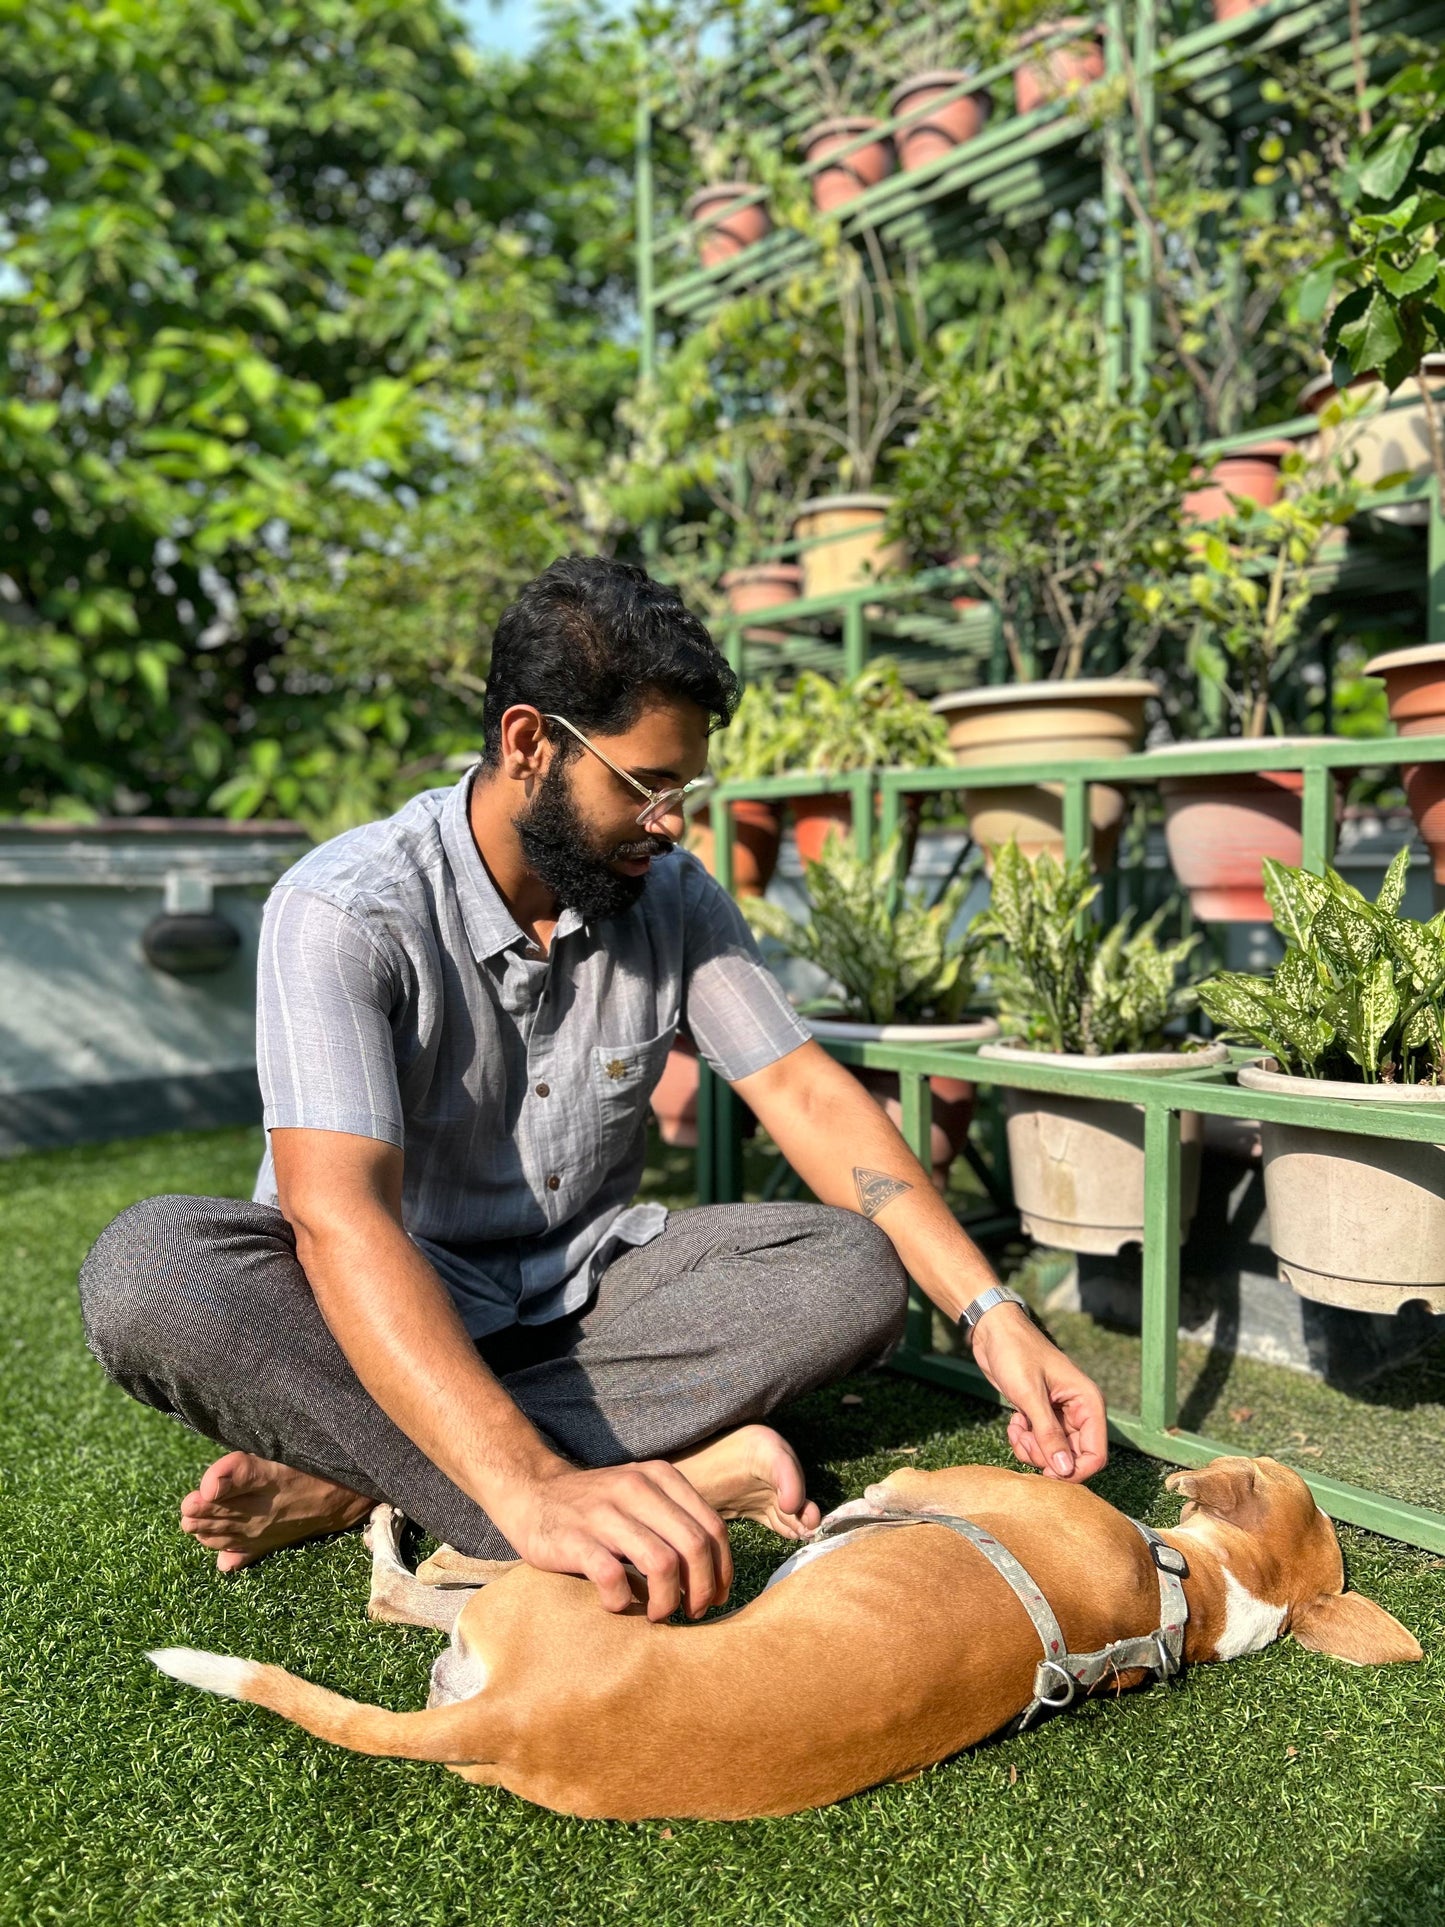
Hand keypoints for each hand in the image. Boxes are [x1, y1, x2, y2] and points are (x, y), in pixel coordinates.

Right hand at [490, 1457, 734, 1621]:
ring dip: (667, 1601)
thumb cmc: (597, 1506)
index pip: (711, 1527)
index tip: (718, 1596)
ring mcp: (604, 1513)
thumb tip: (717, 1572)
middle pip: (693, 1546)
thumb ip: (676, 1520)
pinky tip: (618, 1605)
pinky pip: (613, 1577)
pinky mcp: (575, 1539)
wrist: (531, 1492)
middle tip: (693, 1612)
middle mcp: (636, 1489)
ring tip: (659, 1614)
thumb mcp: (643, 1496)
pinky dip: (622, 1601)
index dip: (722, 1569)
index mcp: (660, 1478)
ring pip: (661, 1563)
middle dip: (702, 1589)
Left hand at [969, 1304, 1107, 1481]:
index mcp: (1088, 1403)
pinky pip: (1039, 1443)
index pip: (1096, 1454)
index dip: (1074, 1471)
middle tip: (1024, 1440)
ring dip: (1032, 1449)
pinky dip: (1024, 1440)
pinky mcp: (1043, 1416)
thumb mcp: (1030, 1395)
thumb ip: (1048, 1434)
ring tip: (1017, 1429)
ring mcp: (1061, 1415)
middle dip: (1046, 1457)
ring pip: (1054, 1453)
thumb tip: (1065, 1470)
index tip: (1047, 1474)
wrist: (994, 1332)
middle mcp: (1079, 1411)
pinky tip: (1014, 1423)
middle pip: (1073, 1458)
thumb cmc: (1015, 1353)